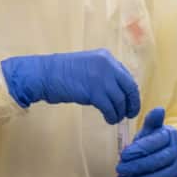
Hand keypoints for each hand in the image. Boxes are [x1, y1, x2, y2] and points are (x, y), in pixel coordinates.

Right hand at [1, 48, 140, 124]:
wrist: (44, 74)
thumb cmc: (62, 72)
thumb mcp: (87, 66)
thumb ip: (103, 74)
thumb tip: (116, 90)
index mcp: (106, 57)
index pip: (126, 75)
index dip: (130, 91)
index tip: (131, 101)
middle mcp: (108, 65)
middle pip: (129, 87)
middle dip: (133, 102)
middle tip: (131, 113)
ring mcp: (102, 78)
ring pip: (120, 99)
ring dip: (120, 112)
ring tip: (115, 118)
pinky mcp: (94, 92)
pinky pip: (110, 107)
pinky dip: (111, 115)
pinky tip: (109, 119)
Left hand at [116, 108, 176, 176]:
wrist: (167, 155)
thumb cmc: (154, 142)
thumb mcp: (150, 130)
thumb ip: (151, 121)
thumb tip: (159, 109)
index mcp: (171, 135)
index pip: (155, 143)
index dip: (137, 150)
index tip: (123, 155)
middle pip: (157, 160)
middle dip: (135, 166)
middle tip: (119, 168)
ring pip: (160, 176)